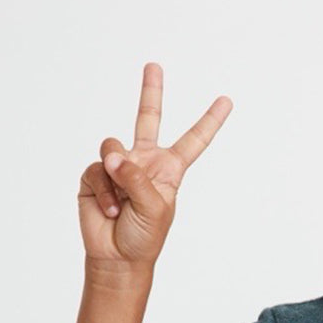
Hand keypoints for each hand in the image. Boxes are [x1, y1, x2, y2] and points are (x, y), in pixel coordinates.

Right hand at [78, 63, 231, 267]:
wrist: (116, 257)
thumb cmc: (144, 237)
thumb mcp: (155, 208)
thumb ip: (137, 177)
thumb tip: (113, 155)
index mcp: (169, 170)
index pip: (193, 141)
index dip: (209, 121)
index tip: (227, 101)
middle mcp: (144, 162)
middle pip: (148, 119)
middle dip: (150, 92)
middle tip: (154, 66)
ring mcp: (119, 166)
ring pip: (113, 147)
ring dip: (116, 178)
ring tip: (121, 204)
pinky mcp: (96, 174)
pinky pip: (97, 169)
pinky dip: (103, 191)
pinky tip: (109, 209)